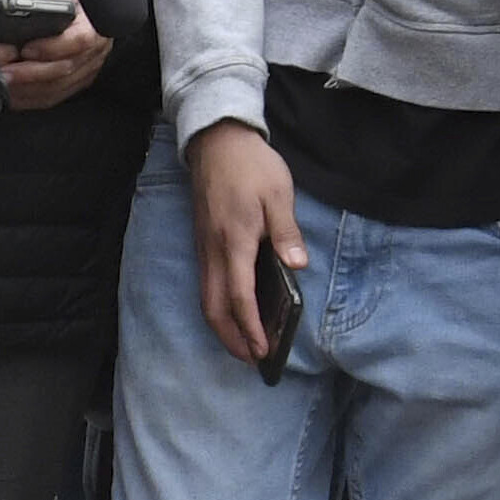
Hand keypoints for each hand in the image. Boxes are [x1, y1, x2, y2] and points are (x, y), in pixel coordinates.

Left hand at [0, 8, 111, 114]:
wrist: (91, 8)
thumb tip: (42, 4)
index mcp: (96, 25)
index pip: (78, 41)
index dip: (51, 48)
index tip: (25, 48)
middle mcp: (96, 51)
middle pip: (63, 70)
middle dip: (29, 74)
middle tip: (3, 72)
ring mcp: (88, 70)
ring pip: (57, 88)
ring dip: (26, 89)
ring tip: (3, 84)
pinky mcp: (78, 83)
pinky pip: (55, 96)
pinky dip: (31, 98)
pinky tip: (13, 95)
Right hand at [189, 120, 301, 367]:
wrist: (216, 141)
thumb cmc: (251, 165)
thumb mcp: (278, 193)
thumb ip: (286, 232)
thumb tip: (297, 265)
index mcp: (235, 241)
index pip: (240, 297)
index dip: (252, 328)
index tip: (264, 350)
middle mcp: (214, 251)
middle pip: (215, 309)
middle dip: (232, 339)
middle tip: (253, 359)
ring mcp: (204, 249)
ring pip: (207, 300)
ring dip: (223, 327)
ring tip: (243, 343)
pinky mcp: (202, 243)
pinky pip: (206, 286)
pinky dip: (218, 308)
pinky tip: (234, 312)